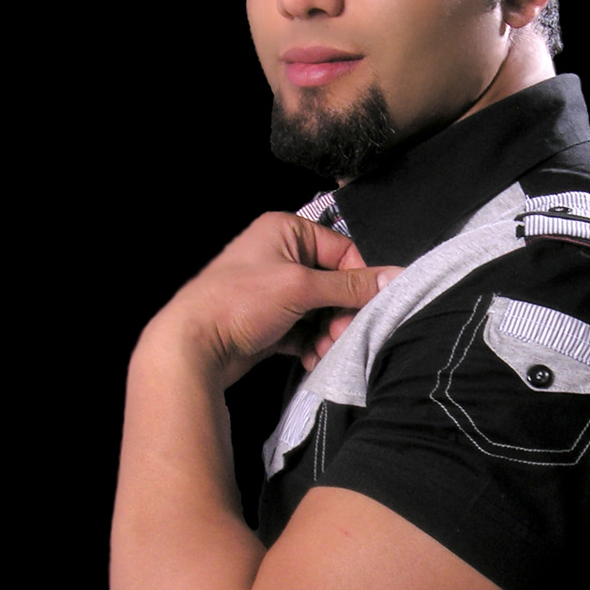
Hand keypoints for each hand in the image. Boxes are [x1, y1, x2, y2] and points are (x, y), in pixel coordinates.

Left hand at [156, 212, 401, 387]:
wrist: (194, 345)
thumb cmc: (241, 302)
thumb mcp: (300, 287)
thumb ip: (349, 285)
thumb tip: (395, 277)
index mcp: (286, 231)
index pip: (342, 249)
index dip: (357, 279)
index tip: (366, 307)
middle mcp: (280, 255)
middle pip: (333, 283)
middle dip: (341, 312)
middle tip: (343, 335)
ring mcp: (273, 290)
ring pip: (320, 310)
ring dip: (329, 332)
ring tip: (326, 350)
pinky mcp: (270, 321)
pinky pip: (304, 329)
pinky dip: (312, 344)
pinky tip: (312, 359)